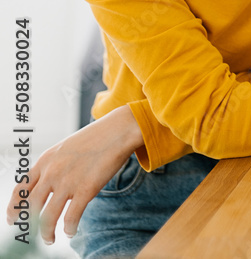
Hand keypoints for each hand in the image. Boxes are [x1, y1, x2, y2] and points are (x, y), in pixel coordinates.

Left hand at [6, 105, 143, 244]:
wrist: (118, 130)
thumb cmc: (96, 137)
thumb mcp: (66, 148)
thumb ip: (54, 165)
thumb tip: (49, 183)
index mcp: (45, 161)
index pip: (20, 189)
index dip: (14, 207)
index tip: (13, 218)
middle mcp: (51, 173)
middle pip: (31, 206)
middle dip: (28, 224)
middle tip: (31, 233)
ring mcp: (67, 182)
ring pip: (47, 217)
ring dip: (46, 232)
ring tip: (49, 239)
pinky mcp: (85, 189)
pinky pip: (71, 217)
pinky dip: (69, 228)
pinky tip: (71, 232)